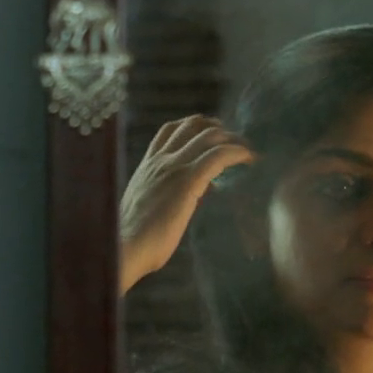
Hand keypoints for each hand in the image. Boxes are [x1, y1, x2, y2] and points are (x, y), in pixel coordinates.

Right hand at [119, 115, 253, 286]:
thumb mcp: (151, 206)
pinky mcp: (187, 181)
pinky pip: (218, 156)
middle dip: (218, 128)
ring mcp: (173, 167)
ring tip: (247, 151)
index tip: (214, 136)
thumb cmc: (135, 237)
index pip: (170, 130)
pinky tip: (249, 159)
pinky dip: (237, 152)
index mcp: (148, 164)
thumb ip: (172, 193)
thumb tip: (202, 190)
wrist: (123, 247)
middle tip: (235, 142)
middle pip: (192, 124)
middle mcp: (159, 159)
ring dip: (232, 139)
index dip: (195, 127)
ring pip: (208, 135)